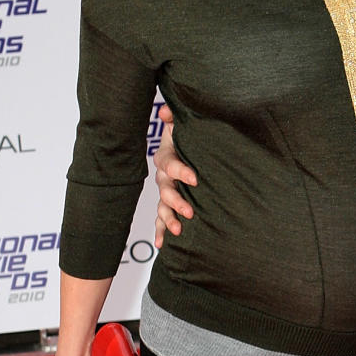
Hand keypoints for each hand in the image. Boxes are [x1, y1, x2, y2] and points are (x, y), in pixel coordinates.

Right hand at [153, 104, 196, 247]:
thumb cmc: (188, 137)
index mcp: (167, 157)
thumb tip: (165, 111)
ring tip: (177, 230)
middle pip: (165, 190)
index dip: (180, 171)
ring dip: (168, 219)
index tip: (194, 179)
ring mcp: (165, 192)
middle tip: (189, 211)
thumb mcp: (184, 125)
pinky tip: (162, 244)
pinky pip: (161, 219)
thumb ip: (175, 117)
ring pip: (162, 207)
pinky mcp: (168, 204)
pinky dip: (160, 231)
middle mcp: (163, 176)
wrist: (189, 148)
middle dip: (176, 202)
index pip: (170, 164)